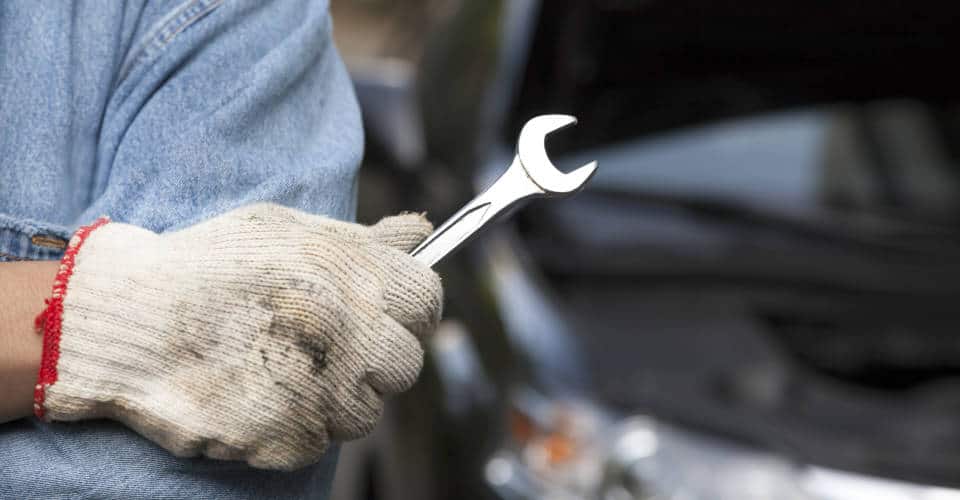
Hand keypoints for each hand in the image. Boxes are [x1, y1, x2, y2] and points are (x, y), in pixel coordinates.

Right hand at [35, 203, 441, 469]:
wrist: (132, 318)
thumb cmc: (209, 266)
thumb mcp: (287, 229)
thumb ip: (363, 240)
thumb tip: (420, 234)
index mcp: (353, 274)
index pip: (427, 301)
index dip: (410, 310)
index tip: (385, 315)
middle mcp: (348, 331)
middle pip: (406, 364)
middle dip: (374, 359)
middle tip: (328, 347)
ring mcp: (322, 388)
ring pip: (366, 411)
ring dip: (336, 398)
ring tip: (283, 369)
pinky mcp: (290, 436)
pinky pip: (320, 442)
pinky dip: (296, 426)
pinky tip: (258, 394)